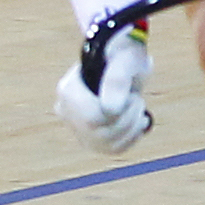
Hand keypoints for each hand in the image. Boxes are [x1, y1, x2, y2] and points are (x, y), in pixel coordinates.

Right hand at [54, 29, 151, 153]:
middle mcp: (66, 111)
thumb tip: (111, 110)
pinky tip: (137, 122)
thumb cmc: (124, 55)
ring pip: (106, 145)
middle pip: (98, 134)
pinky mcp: (91, 138)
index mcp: (68, 89)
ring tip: (137, 107)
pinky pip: (112, 150)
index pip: (92, 119)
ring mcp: (77, 127)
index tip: (132, 96)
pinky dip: (131, 138)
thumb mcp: (125, 59)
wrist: (125, 62)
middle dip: (128, 119)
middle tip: (137, 99)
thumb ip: (117, 79)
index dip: (119, 114)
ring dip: (132, 128)